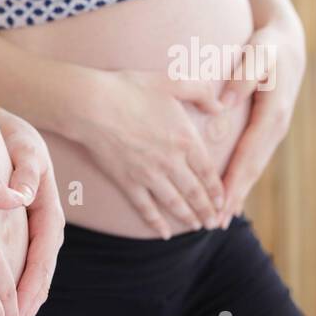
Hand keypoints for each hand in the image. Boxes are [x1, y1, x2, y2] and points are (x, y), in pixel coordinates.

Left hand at [0, 112, 64, 315]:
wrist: (10, 128)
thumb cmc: (15, 137)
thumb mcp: (24, 147)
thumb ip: (27, 170)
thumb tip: (27, 195)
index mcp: (50, 212)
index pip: (42, 261)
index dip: (29, 292)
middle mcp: (47, 229)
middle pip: (40, 279)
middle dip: (25, 312)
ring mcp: (37, 234)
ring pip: (34, 280)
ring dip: (22, 310)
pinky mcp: (25, 235)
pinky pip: (23, 270)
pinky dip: (15, 295)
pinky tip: (1, 314)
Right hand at [74, 67, 228, 237]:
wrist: (92, 105)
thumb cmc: (130, 89)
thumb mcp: (172, 82)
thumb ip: (201, 92)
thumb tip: (220, 107)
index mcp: (185, 139)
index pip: (208, 171)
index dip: (217, 190)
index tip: (223, 201)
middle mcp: (171, 162)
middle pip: (194, 192)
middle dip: (207, 209)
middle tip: (214, 222)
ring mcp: (149, 175)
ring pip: (174, 203)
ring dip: (188, 217)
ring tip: (197, 227)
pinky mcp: (127, 182)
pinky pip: (146, 208)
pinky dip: (156, 223)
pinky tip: (163, 233)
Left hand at [216, 16, 305, 226]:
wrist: (287, 42)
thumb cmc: (267, 47)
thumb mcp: (256, 55)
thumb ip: (241, 77)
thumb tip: (223, 102)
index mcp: (270, 115)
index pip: (248, 157)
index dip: (233, 183)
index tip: (219, 205)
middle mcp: (275, 128)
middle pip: (251, 170)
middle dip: (234, 198)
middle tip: (215, 224)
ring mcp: (274, 130)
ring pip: (254, 168)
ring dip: (238, 192)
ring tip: (221, 217)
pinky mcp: (268, 127)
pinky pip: (254, 158)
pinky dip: (243, 177)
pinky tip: (232, 191)